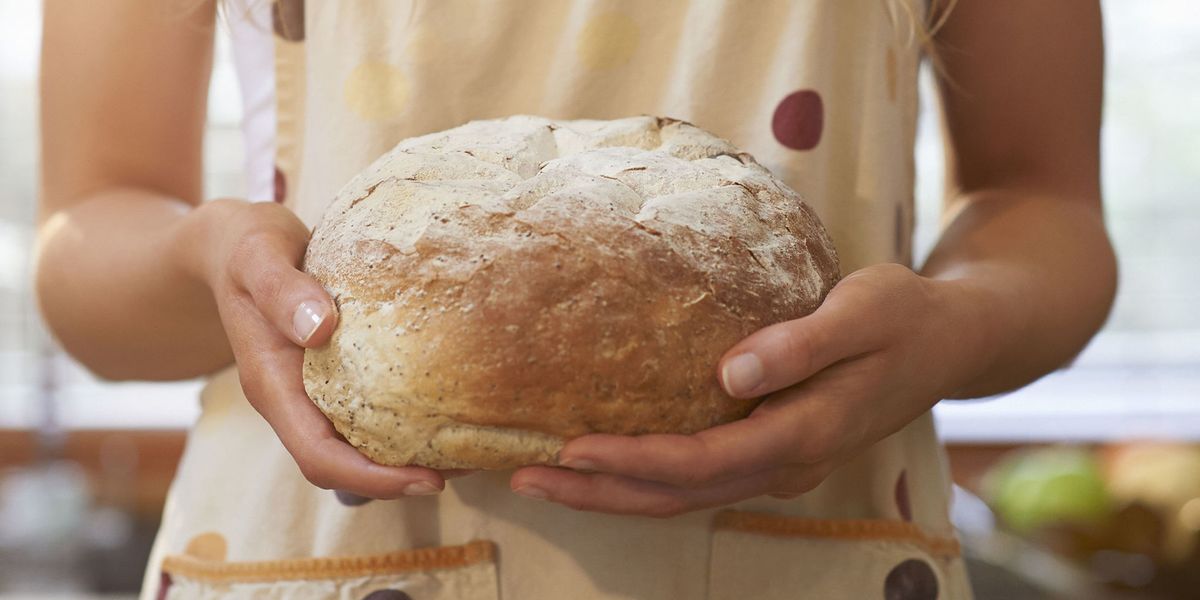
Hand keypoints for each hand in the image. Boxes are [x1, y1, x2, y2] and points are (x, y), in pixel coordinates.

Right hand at [186, 200, 470, 498]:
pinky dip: (404, 424)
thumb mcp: (257, 255)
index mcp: (272, 385)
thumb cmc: (245, 246)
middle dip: (400, 478)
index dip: (372, 478)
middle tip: (468, 465)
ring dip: (406, 457)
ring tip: (467, 449)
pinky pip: (368, 415)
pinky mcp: (332, 377)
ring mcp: (311, 393)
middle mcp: (292, 400)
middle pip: (343, 467)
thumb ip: (282, 290)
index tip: (428, 479)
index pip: (319, 456)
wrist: (231, 245)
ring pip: (357, 447)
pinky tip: (446, 409)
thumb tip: (320, 329)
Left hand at [509, 263, 982, 516]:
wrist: (951, 341)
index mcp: (806, 432)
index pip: (704, 462)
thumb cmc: (906, 316)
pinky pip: (698, 478)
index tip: (570, 448)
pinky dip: (643, 478)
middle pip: (679, 495)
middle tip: (523, 477)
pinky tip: (603, 462)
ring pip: (684, 496)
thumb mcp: (866, 311)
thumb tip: (730, 373)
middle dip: (599, 493)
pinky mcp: (773, 450)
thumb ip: (801, 344)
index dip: (634, 461)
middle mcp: (787, 462)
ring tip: (541, 477)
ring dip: (612, 494)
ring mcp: (780, 463)